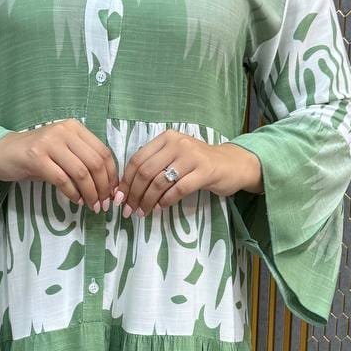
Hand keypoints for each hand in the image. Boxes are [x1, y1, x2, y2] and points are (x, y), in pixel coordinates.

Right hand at [0, 119, 118, 210]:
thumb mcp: (62, 152)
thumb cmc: (35, 156)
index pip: (103, 152)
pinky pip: (62, 179)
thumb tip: (107, 186)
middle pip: (95, 163)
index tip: (112, 193)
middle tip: (103, 204)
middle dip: (103, 187)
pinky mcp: (36, 157)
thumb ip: (82, 162)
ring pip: (81, 172)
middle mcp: (63, 131)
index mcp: (74, 128)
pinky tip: (76, 201)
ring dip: (90, 193)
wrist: (2, 153)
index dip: (112, 176)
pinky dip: (73, 193)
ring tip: (92, 206)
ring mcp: (49, 143)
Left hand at [115, 131, 263, 216]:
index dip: (125, 181)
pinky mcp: (204, 171)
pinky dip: (166, 201)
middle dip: (134, 194)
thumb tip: (126, 190)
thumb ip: (154, 166)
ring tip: (143, 212)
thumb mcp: (174, 157)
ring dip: (148, 201)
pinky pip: (178, 189)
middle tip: (129, 210)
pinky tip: (160, 208)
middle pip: (145, 171)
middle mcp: (177, 143)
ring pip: (160, 182)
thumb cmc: (198, 163)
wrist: (231, 164)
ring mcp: (191, 156)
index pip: (137, 159)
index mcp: (166, 138)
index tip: (120, 198)